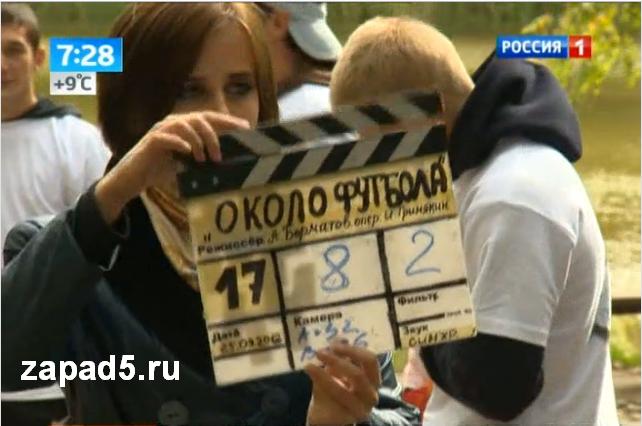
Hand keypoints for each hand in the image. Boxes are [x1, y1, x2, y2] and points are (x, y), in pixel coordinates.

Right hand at [95, 111, 248, 223]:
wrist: (132, 179)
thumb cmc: (160, 171)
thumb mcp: (187, 165)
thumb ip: (203, 159)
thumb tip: (227, 163)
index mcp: (185, 126)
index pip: (210, 118)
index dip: (228, 121)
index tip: (246, 127)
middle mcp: (173, 123)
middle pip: (200, 117)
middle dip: (214, 134)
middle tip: (219, 155)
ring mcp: (161, 130)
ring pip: (185, 124)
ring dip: (199, 141)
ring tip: (204, 159)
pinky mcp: (151, 141)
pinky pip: (167, 137)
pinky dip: (180, 143)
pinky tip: (188, 152)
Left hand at [305, 342, 380, 425]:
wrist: (325, 416)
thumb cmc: (334, 390)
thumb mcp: (336, 369)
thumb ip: (340, 354)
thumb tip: (342, 337)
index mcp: (372, 379)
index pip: (370, 361)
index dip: (353, 350)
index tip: (334, 344)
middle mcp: (371, 394)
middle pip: (358, 374)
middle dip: (337, 361)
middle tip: (320, 352)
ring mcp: (360, 409)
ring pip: (344, 389)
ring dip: (325, 374)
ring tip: (310, 363)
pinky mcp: (347, 418)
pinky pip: (332, 398)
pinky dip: (320, 381)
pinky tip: (309, 369)